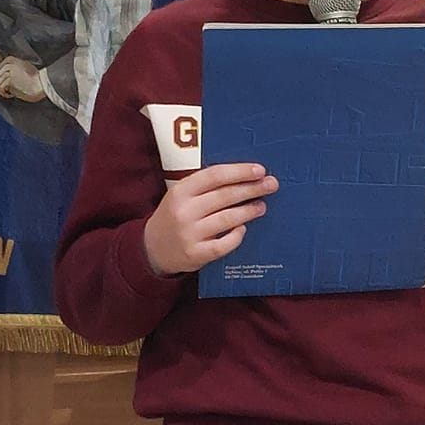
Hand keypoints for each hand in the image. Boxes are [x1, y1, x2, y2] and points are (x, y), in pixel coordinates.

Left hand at [0, 56, 45, 102]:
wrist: (41, 84)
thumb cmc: (37, 79)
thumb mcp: (25, 68)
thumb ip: (15, 70)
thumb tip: (7, 77)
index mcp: (11, 59)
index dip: (0, 78)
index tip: (5, 85)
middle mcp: (8, 63)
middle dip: (0, 84)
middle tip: (6, 91)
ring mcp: (8, 70)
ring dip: (1, 90)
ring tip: (8, 93)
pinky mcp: (9, 78)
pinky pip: (0, 87)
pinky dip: (3, 93)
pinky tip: (10, 95)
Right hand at [143, 163, 277, 275]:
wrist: (153, 247)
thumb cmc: (176, 216)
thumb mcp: (182, 195)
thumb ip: (207, 186)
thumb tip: (245, 176)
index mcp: (181, 191)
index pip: (215, 175)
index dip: (239, 171)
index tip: (260, 170)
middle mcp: (184, 210)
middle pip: (225, 195)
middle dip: (252, 189)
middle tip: (271, 185)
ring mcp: (190, 233)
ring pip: (228, 218)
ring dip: (249, 211)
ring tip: (262, 206)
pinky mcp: (196, 254)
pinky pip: (224, 244)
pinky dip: (237, 236)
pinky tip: (243, 229)